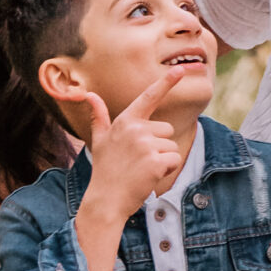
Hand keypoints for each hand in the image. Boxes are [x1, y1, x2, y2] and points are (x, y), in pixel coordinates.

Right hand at [81, 73, 182, 223]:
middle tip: (138, 160)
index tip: (180, 70)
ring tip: (142, 170)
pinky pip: (174, 160)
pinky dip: (167, 170)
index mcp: (125, 121)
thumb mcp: (100, 140)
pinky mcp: (155, 162)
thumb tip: (89, 95)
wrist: (106, 200)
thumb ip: (99, 117)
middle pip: (166, 129)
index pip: (148, 97)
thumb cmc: (105, 170)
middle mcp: (136, 129)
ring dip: (162, 160)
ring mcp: (146, 145)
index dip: (167, 83)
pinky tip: (150, 177)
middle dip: (159, 145)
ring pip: (171, 146)